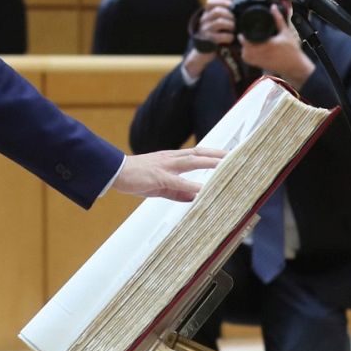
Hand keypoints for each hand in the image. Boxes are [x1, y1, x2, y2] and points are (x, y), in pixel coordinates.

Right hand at [112, 147, 226, 201]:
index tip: (228, 155)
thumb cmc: (137, 178)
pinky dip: (191, 184)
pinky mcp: (158, 177)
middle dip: (217, 154)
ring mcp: (165, 166)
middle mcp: (171, 159)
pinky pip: (177, 180)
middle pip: (199, 153)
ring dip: (209, 163)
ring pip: (192, 161)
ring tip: (225, 165)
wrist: (115, 172)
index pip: (197, 153)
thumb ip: (178, 192)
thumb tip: (196, 197)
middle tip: (235, 156)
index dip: (213, 153)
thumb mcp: (161, 186)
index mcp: (172, 159)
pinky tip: (201, 188)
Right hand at [184, 0, 235, 80]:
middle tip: (234, 21)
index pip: (210, 2)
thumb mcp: (214, 23)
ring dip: (230, 25)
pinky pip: (221, 36)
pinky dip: (229, 36)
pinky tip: (231, 38)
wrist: (201, 53)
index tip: (232, 5)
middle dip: (229, 15)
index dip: (222, 1)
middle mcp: (203, 21)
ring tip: (233, 29)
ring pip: (219, 22)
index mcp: (206, 14)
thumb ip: (222, 14)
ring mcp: (205, 31)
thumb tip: (236, 4)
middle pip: (217, 11)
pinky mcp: (208, 41)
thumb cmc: (213, 36)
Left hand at [239, 5, 313, 86]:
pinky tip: (250, 50)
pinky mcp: (262, 65)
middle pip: (245, 50)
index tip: (243, 32)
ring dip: (244, 49)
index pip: (248, 43)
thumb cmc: (292, 50)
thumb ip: (278, 19)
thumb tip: (273, 8)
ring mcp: (261, 61)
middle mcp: (263, 54)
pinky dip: (247, 56)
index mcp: (268, 45)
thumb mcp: (286, 32)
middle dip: (242, 43)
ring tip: (246, 43)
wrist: (296, 65)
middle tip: (244, 36)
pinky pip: (249, 62)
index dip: (243, 38)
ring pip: (245, 56)